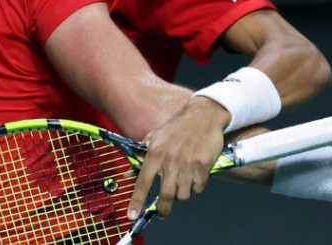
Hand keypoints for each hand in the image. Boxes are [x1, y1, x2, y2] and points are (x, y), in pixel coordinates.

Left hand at [127, 97, 227, 218]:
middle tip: (162, 213)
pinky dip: (195, 187)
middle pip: (165, 195)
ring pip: (183, 194)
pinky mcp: (204, 166)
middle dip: (163, 209)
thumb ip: (142, 155)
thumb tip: (128, 175)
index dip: (136, 200)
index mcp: (154, 153)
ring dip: (182, 194)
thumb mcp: (155, 137)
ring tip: (182, 184)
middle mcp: (170, 160)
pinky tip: (194, 176)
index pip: (142, 182)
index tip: (131, 215)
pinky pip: (198, 188)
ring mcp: (188, 164)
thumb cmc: (176, 127)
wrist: (203, 116)